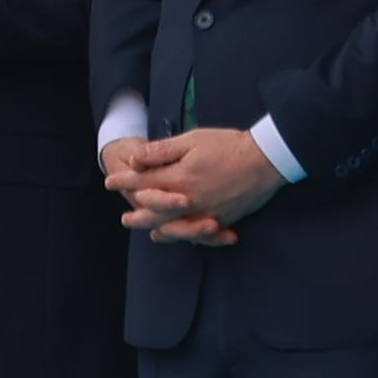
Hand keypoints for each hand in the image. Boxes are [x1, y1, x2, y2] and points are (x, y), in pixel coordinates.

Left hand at [109, 127, 281, 241]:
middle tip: (125, 219)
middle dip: (138, 214)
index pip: (144, 182)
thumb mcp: (193, 140)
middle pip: (155, 212)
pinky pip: (199, 234)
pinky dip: (187, 237)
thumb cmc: (229, 146)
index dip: (125, 181)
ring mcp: (205, 213)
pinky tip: (183, 238)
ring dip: (158, 229)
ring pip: (175, 228)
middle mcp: (188, 201)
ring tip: (149, 232)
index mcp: (178, 179)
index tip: (111, 181)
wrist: (266, 160)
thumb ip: (162, 151)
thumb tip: (136, 157)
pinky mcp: (222, 219)